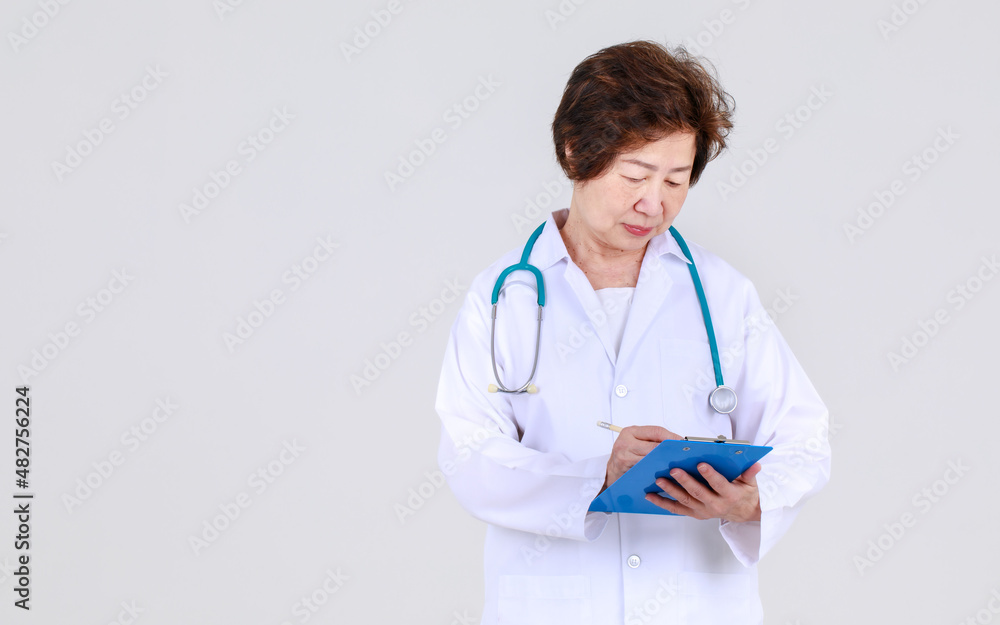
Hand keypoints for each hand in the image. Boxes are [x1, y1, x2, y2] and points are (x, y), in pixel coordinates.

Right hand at [601, 425, 681, 492]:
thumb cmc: (626, 454)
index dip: (671, 436)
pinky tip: (665, 472)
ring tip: (677, 463)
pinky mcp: (626, 470)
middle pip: (654, 446)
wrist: (611, 471)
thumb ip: (651, 439)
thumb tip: (676, 441)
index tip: (683, 442)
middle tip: (683, 454)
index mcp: (630, 432)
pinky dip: (657, 471)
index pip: (656, 431)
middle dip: (670, 451)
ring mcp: (625, 457)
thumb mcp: (634, 441)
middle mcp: (625, 443)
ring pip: (651, 459)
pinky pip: (646, 470)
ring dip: (665, 462)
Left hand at [644, 462, 762, 522]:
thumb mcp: (751, 483)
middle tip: (673, 469)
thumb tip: (755, 464)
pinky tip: (651, 496)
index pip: (719, 484)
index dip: (710, 475)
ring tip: (659, 480)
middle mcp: (715, 505)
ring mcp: (703, 511)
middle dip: (685, 481)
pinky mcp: (695, 514)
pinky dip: (663, 503)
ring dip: (670, 490)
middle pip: (698, 492)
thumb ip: (750, 473)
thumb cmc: (745, 494)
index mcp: (729, 495)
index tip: (701, 464)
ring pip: (684, 501)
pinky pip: (677, 509)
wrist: (744, 513)